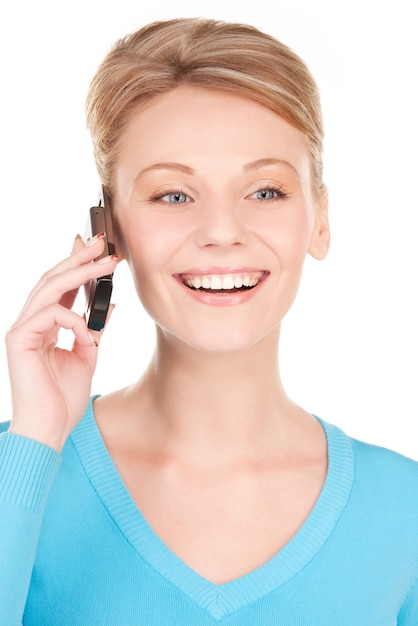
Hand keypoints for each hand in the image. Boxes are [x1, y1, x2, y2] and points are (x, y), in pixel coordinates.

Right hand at [5, 234, 117, 451]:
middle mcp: (30, 322)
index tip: (95, 246)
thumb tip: (110, 304)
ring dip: (81, 271)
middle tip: (102, 241)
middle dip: (79, 257)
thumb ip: (94, 328)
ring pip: (50, 287)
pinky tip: (89, 334)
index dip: (75, 263)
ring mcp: (22, 329)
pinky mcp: (19, 339)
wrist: (50, 429)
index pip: (59, 286)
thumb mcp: (88, 355)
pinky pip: (51, 314)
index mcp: (45, 326)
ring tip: (106, 262)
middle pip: (53, 279)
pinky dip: (75, 319)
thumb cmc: (64, 398)